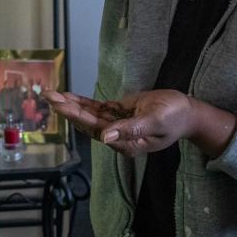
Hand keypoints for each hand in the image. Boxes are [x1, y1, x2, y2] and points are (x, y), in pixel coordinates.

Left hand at [45, 89, 236, 157]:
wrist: (187, 113)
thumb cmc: (175, 117)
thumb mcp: (155, 122)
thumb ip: (131, 130)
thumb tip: (105, 137)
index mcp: (125, 143)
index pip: (95, 129)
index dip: (77, 116)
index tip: (61, 106)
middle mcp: (117, 137)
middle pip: (87, 122)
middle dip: (67, 109)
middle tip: (49, 95)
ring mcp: (117, 125)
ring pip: (89, 115)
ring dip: (71, 104)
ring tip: (52, 93)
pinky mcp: (118, 113)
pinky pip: (97, 108)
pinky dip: (82, 102)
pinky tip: (68, 96)